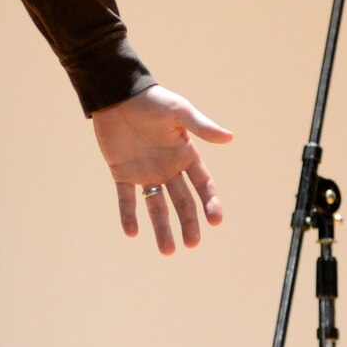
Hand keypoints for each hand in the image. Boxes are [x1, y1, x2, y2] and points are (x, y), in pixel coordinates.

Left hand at [91, 84, 231, 254]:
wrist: (117, 95)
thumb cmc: (151, 100)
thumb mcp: (179, 112)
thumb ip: (201, 127)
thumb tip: (230, 137)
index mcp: (185, 154)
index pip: (202, 185)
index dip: (210, 203)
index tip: (216, 221)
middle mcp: (168, 167)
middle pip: (182, 201)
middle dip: (189, 223)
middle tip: (192, 244)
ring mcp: (145, 172)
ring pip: (156, 206)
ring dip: (162, 228)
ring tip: (168, 252)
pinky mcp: (122, 172)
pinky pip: (126, 198)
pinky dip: (128, 215)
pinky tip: (131, 233)